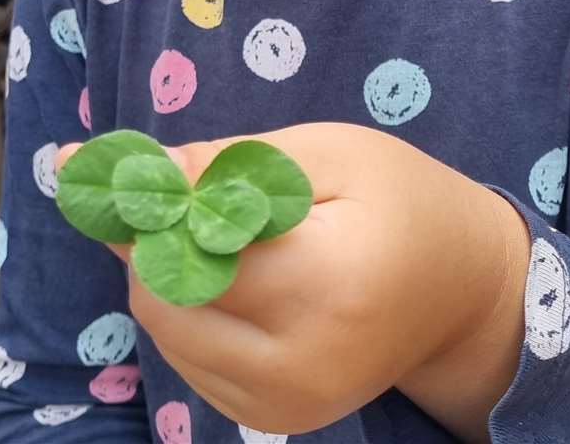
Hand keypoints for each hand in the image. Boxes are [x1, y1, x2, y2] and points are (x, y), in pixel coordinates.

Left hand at [55, 122, 528, 438]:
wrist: (461, 290)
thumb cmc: (400, 200)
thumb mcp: (326, 152)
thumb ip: (228, 163)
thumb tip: (132, 173)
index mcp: (326, 285)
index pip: (189, 255)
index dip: (144, 210)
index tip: (108, 169)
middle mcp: (301, 365)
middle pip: (165, 301)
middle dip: (153, 243)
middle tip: (179, 196)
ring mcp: (287, 406)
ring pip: (167, 334)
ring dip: (166, 278)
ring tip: (216, 237)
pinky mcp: (275, 422)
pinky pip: (191, 364)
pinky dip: (189, 315)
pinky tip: (231, 282)